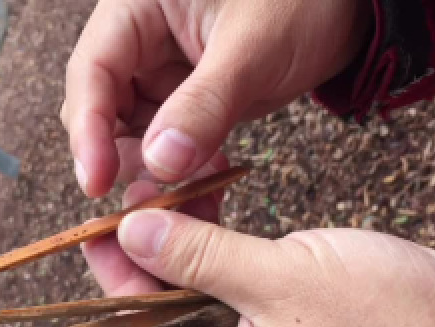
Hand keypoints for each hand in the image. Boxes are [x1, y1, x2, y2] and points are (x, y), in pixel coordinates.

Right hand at [62, 0, 371, 196]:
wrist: (346, 9)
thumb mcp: (252, 47)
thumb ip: (204, 104)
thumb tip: (159, 162)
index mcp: (137, 6)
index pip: (93, 70)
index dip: (87, 128)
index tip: (95, 180)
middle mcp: (140, 39)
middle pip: (102, 107)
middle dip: (117, 156)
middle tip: (143, 199)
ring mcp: (162, 71)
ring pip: (132, 132)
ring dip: (150, 170)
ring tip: (182, 197)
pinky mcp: (187, 99)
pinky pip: (168, 142)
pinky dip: (181, 169)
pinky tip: (207, 182)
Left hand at [82, 183, 434, 326]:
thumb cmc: (388, 318)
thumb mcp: (279, 279)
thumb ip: (198, 257)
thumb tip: (131, 233)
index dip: (120, 279)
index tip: (99, 228)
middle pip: (174, 325)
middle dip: (157, 261)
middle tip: (139, 200)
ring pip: (208, 311)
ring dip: (194, 257)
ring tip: (174, 199)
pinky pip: (243, 309)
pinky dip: (228, 267)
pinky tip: (214, 223)